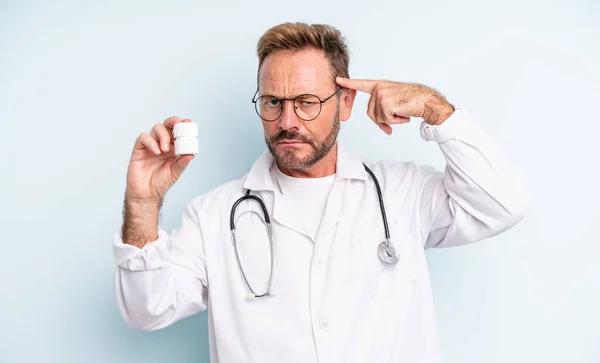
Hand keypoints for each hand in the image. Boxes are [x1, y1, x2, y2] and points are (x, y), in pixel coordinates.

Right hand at [126, 116, 194, 202]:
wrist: (146, 194)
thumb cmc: (160, 183)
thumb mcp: (175, 173)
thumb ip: (182, 163)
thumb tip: (191, 154)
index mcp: (173, 148)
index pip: (177, 132)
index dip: (182, 126)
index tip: (188, 122)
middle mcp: (161, 144)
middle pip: (166, 126)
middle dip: (172, 122)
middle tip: (178, 123)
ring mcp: (150, 146)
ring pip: (156, 129)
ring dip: (163, 135)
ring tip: (165, 149)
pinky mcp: (139, 149)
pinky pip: (143, 138)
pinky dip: (150, 141)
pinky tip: (156, 151)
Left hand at [336, 77, 454, 134]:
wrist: (427, 101)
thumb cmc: (413, 103)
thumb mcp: (395, 104)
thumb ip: (384, 110)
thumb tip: (384, 128)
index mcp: (380, 85)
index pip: (362, 84)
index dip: (349, 83)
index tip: (338, 80)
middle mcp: (379, 88)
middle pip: (371, 113)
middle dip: (384, 120)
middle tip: (399, 115)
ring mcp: (381, 94)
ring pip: (378, 118)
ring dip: (392, 120)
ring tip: (403, 111)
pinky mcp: (385, 102)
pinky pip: (385, 120)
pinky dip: (396, 121)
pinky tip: (404, 113)